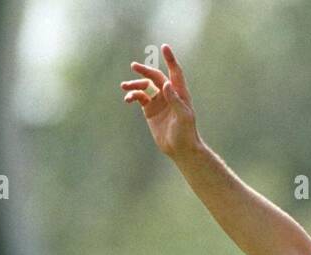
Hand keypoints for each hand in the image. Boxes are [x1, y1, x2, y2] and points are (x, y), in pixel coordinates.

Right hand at [120, 43, 199, 158]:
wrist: (180, 149)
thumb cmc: (186, 133)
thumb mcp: (183, 117)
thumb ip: (175, 100)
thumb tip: (166, 84)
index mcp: (180, 94)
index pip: (175, 73)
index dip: (170, 60)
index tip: (164, 47)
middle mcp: (169, 95)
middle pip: (156, 77)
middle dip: (145, 71)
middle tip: (134, 67)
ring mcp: (159, 102)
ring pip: (145, 86)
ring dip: (134, 84)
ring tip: (124, 87)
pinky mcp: (150, 111)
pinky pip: (139, 98)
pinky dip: (132, 96)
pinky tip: (128, 99)